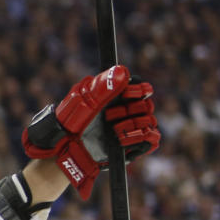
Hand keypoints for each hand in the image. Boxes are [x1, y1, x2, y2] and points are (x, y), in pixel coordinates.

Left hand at [22, 66, 160, 198]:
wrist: (66, 148)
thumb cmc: (71, 122)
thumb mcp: (84, 101)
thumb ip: (102, 86)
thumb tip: (122, 71)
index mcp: (117, 98)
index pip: (142, 89)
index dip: (138, 90)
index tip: (125, 94)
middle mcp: (126, 112)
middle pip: (147, 104)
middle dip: (130, 109)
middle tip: (109, 116)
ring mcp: (131, 129)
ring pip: (150, 120)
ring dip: (132, 124)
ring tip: (113, 130)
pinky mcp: (134, 146)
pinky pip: (152, 138)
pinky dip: (139, 137)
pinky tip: (120, 139)